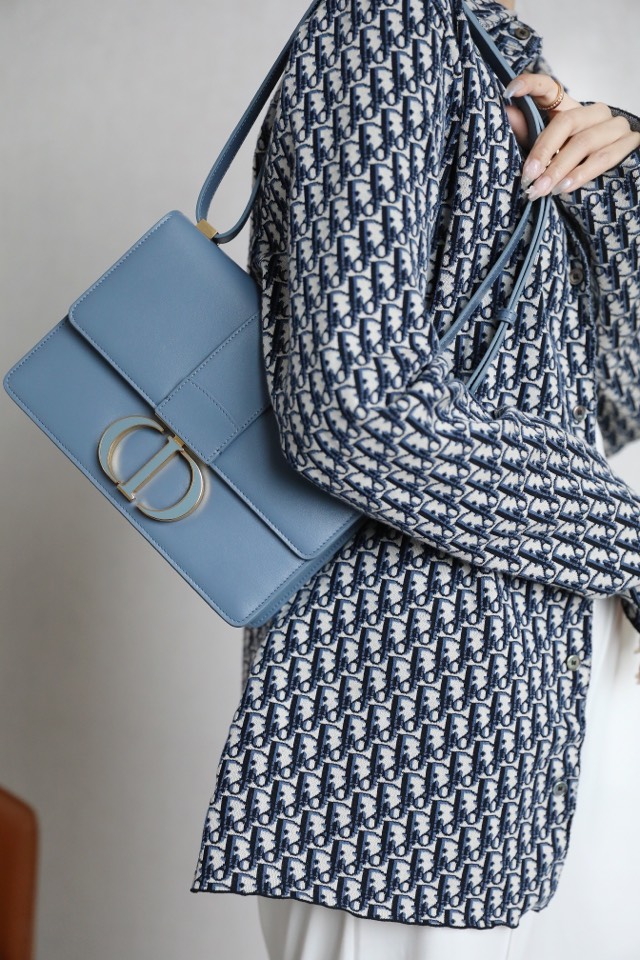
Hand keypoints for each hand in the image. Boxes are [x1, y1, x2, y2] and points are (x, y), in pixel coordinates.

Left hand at [503, 71, 639, 199]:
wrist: (611, 175)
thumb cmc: (571, 162)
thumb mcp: (545, 149)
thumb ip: (528, 131)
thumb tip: (506, 113)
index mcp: (569, 107)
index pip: (549, 86)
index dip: (531, 84)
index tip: (509, 91)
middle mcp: (594, 111)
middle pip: (566, 122)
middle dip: (544, 152)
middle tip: (528, 177)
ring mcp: (615, 125)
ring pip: (584, 143)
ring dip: (559, 169)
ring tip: (542, 190)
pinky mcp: (630, 142)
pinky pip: (604, 158)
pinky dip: (581, 174)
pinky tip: (565, 188)